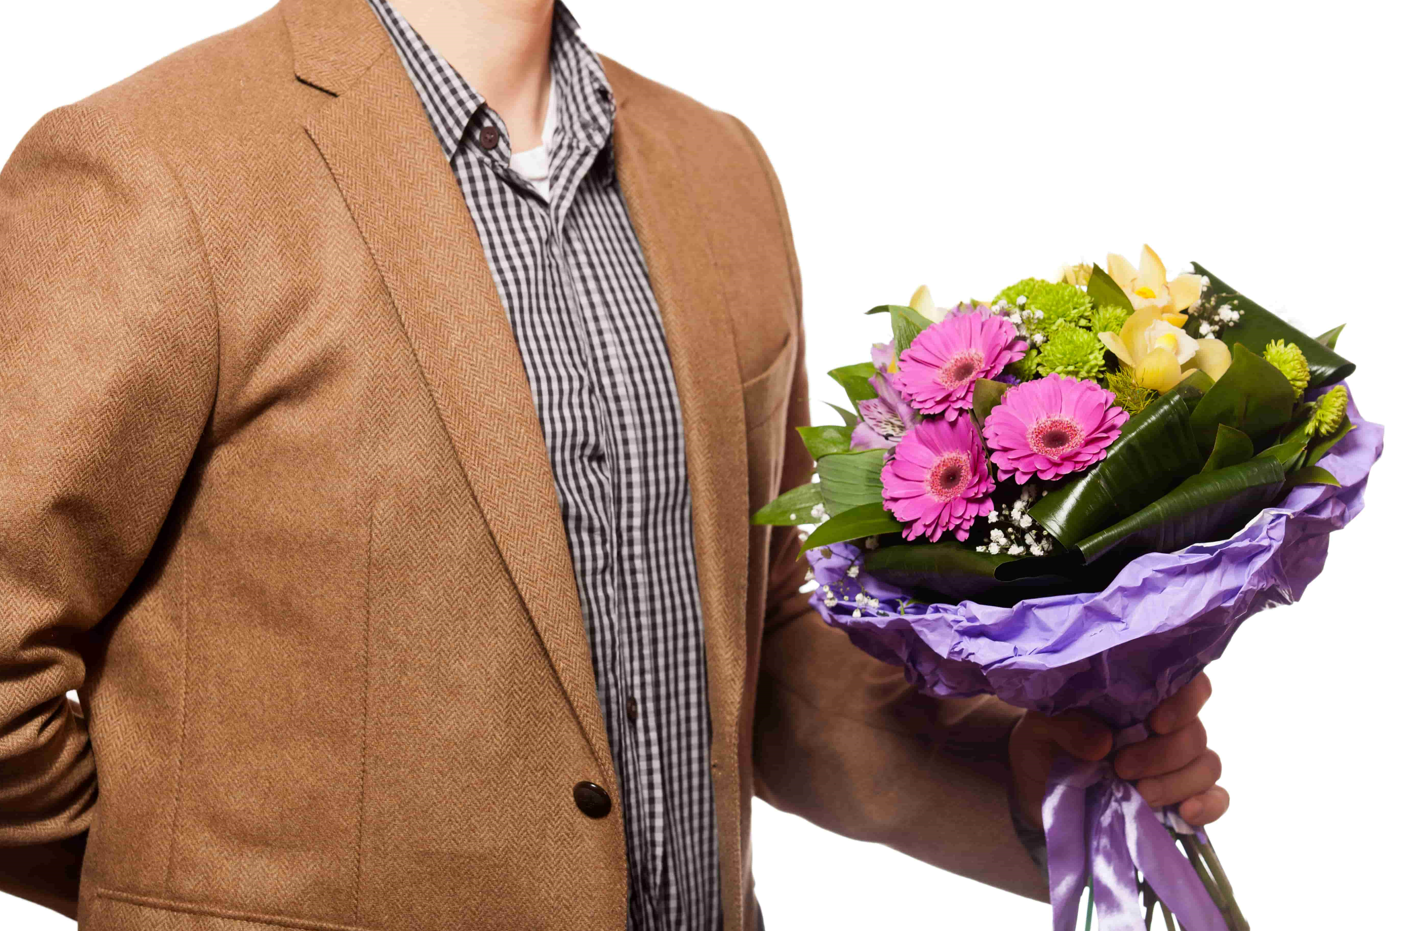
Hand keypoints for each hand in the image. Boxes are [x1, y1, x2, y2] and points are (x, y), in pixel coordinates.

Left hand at [1007, 673, 1228, 830]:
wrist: (1034, 788)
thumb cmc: (1043, 743)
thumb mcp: (1040, 727)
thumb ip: (1066, 724)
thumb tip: (1103, 742)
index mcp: (1137, 696)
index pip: (1185, 682)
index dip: (1184, 699)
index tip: (1155, 721)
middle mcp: (1164, 725)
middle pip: (1195, 732)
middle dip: (1162, 753)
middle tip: (1122, 767)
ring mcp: (1175, 763)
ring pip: (1206, 764)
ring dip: (1177, 782)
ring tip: (1139, 794)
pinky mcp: (1177, 797)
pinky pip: (1215, 798)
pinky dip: (1208, 805)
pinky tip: (1185, 813)